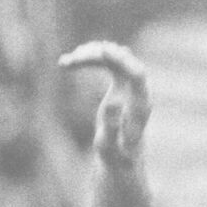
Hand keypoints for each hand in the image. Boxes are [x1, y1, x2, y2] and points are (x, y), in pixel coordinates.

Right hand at [59, 41, 151, 163]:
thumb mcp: (110, 146)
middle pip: (123, 60)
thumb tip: (114, 102)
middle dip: (99, 55)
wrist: (121, 157)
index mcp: (140, 106)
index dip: (122, 59)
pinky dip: (87, 59)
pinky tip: (66, 63)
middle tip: (73, 59)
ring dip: (89, 55)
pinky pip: (106, 63)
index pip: (137, 74)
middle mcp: (138, 92)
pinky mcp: (120, 84)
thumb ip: (112, 128)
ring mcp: (130, 86)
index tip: (102, 49)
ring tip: (66, 62)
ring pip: (112, 58)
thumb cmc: (117, 156)